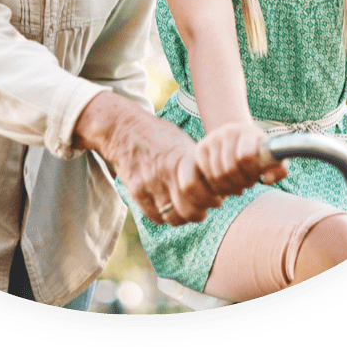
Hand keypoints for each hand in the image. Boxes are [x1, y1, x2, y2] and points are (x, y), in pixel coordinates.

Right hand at [73, 93, 222, 225]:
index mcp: (183, 157)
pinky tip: (167, 205)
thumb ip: (198, 163)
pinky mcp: (136, 191)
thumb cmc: (159, 135)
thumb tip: (222, 185)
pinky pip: (155, 217)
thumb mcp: (183, 141)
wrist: (124, 128)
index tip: (217, 198)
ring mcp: (150, 183)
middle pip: (190, 211)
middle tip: (202, 208)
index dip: (214, 200)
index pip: (206, 193)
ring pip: (173, 218)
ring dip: (182, 217)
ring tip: (185, 208)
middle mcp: (167, 172)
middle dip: (200, 213)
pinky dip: (164, 216)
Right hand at [194, 122, 286, 195]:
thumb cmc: (257, 149)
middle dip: (241, 182)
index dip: (252, 172)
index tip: (256, 175)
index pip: (245, 156)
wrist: (236, 134)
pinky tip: (226, 184)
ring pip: (217, 175)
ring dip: (229, 187)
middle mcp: (227, 132)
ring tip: (237, 185)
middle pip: (230, 169)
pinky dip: (217, 186)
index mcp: (247, 131)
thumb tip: (267, 180)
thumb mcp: (272, 156)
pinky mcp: (200, 149)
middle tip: (247, 183)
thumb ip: (279, 169)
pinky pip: (206, 176)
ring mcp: (211, 139)